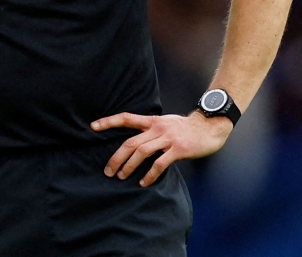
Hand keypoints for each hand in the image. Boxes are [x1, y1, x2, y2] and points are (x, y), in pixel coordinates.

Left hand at [91, 111, 232, 186]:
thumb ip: (151, 128)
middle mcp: (157, 128)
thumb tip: (136, 138)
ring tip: (122, 176)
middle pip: (130, 142)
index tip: (93, 127)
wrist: (209, 126)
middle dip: (116, 157)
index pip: (126, 118)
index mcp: (152, 121)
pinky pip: (160, 164)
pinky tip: (144, 183)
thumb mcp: (165, 122)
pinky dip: (150, 174)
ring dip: (129, 166)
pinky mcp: (178, 149)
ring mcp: (167, 138)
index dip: (109, 122)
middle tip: (108, 171)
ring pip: (142, 152)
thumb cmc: (186, 127)